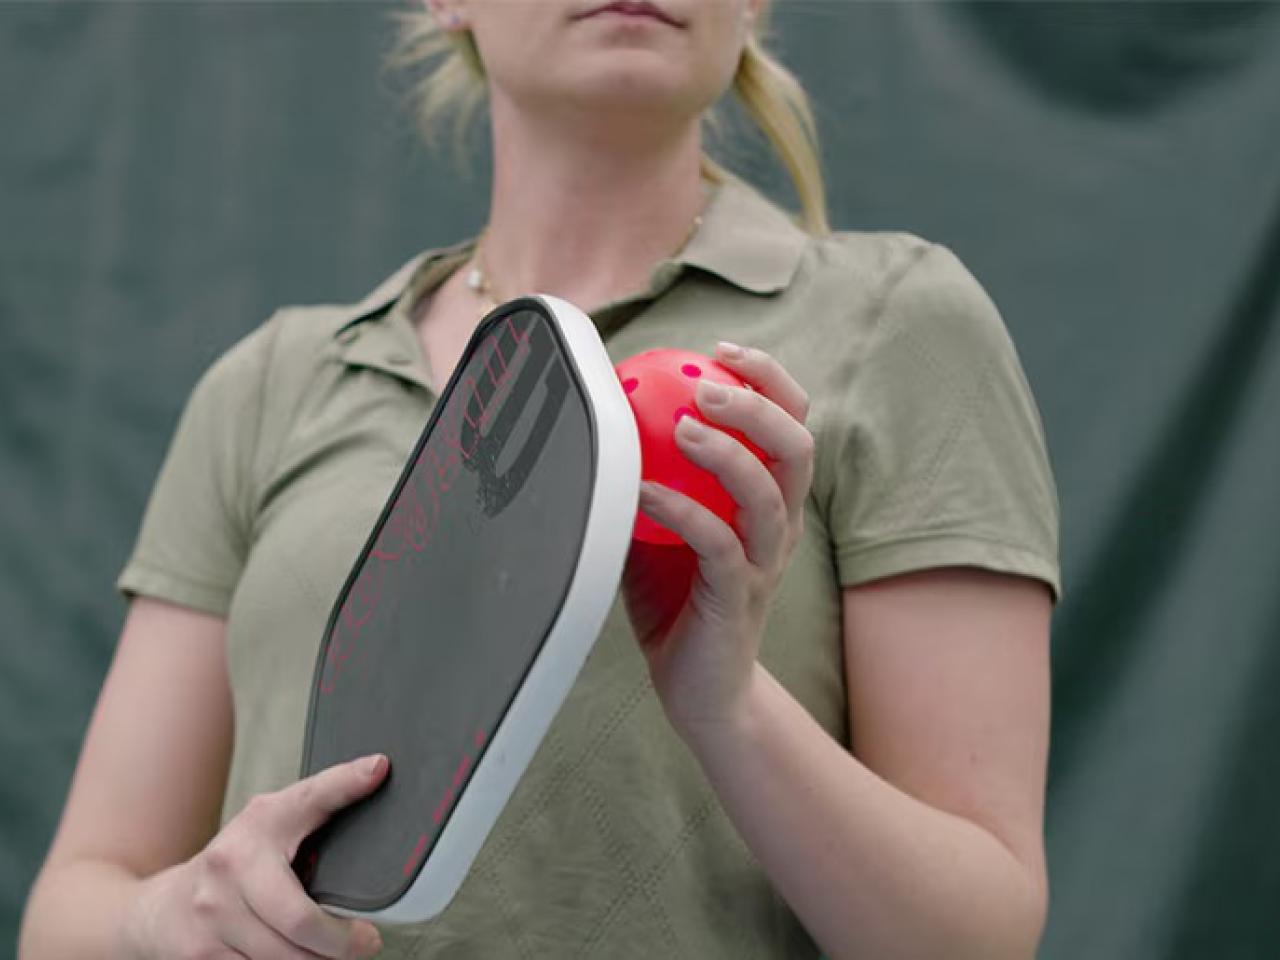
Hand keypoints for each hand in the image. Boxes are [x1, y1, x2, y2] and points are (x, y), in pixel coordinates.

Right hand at [123, 755, 388, 959]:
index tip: (377, 770)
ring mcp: (212, 912)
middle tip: (365, 943)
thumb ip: (323, 803)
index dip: (346, 784)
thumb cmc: (235, 865)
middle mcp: (231, 864)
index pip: (310, 798)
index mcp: (259, 822)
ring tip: (330, 952)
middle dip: (340, 942)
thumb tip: (377, 770)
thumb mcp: (274, 825)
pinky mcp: (199, 953)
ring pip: (284, 957)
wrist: (162, 909)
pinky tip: (295, 957)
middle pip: (300, 920)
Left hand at [623, 342, 814, 739]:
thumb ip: (644, 478)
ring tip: (681, 426)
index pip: (790, 423)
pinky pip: (720, 544)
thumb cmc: (676, 601)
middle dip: (761, 402)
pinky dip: (682, 510)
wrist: (699, 690)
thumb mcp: (656, 528)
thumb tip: (598, 419)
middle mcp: (779, 526)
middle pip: (797, 446)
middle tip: (709, 383)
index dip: (768, 379)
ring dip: (727, 452)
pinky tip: (642, 491)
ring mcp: (764, 563)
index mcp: (770, 500)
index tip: (722, 351)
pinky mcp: (739, 597)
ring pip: (769, 494)